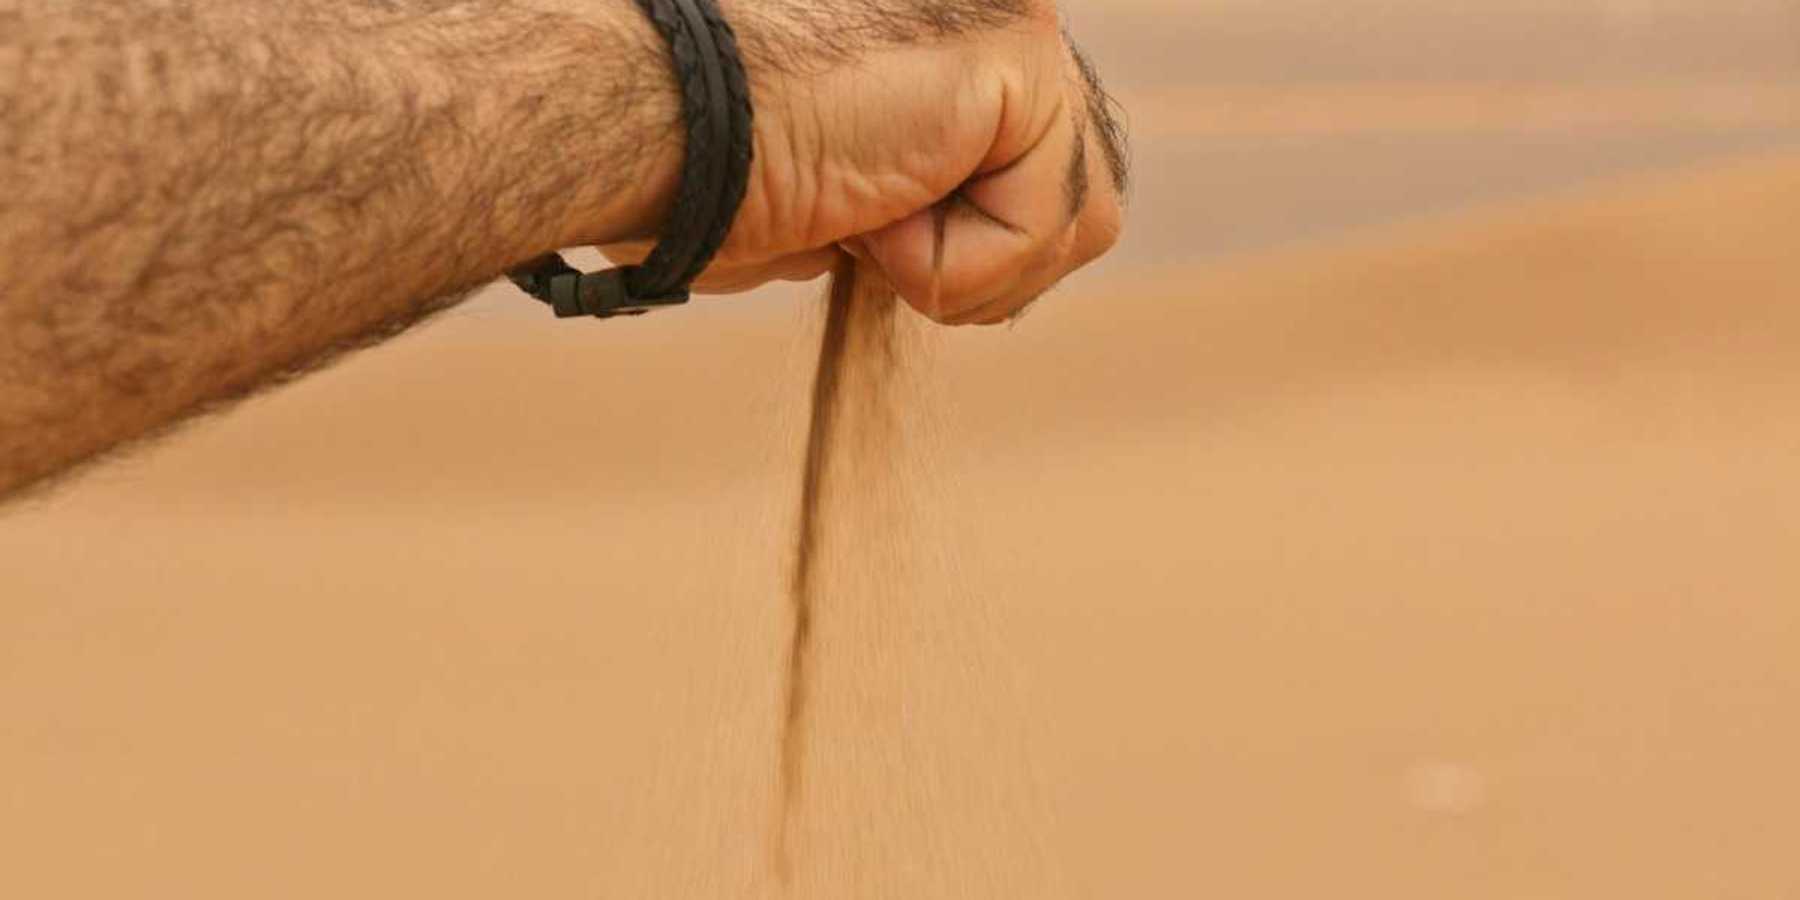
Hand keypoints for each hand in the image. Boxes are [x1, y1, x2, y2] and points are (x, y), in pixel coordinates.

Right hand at [603, 0, 1127, 324]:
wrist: (641, 121)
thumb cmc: (696, 158)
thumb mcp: (838, 175)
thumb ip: (919, 178)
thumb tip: (950, 224)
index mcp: (957, 29)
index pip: (1039, 164)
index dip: (966, 234)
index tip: (858, 215)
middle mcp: (1000, 7)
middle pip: (1081, 190)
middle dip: (984, 255)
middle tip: (863, 222)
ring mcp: (1018, 16)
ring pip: (1084, 219)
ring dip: (965, 266)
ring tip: (863, 208)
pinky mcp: (1022, 53)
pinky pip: (1051, 224)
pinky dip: (956, 264)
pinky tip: (870, 203)